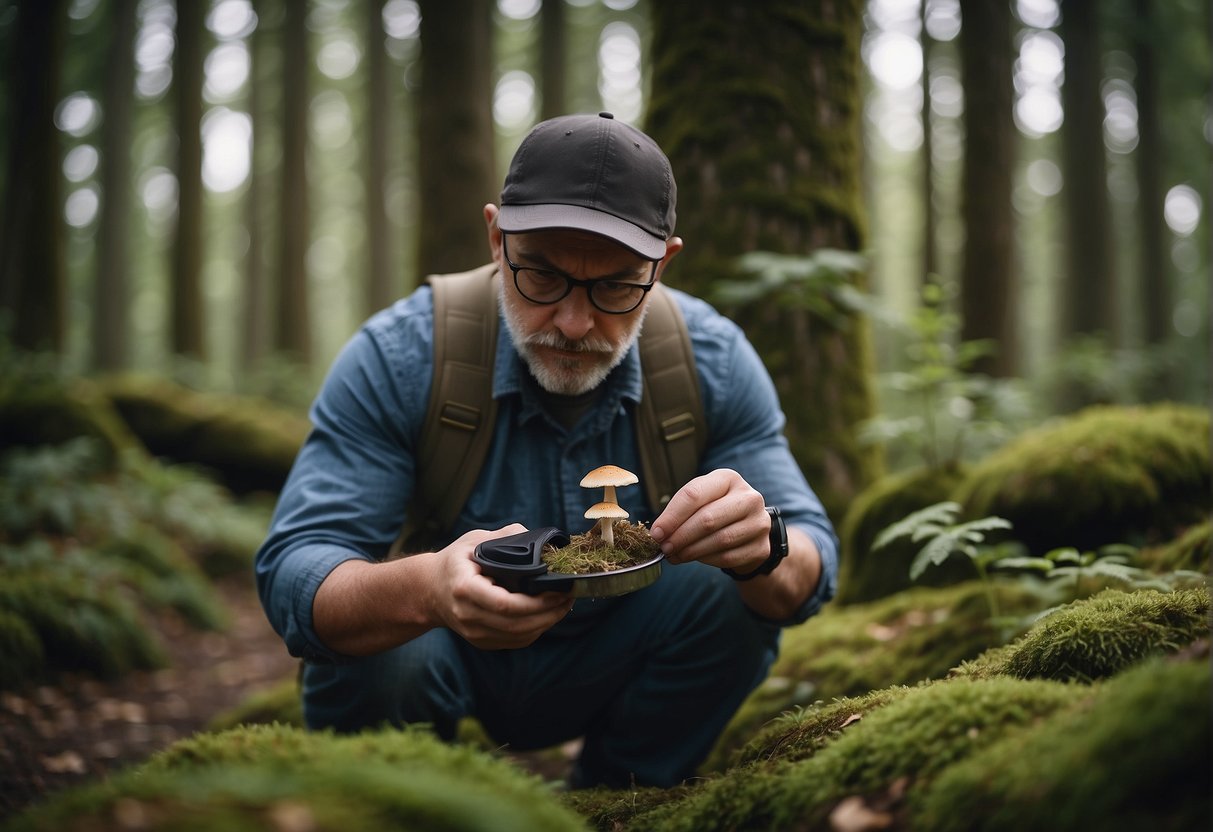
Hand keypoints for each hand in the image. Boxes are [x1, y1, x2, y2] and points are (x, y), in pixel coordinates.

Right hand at [431, 525, 573, 649]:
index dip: (536, 602)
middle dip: (548, 613)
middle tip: (569, 597)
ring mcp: (473, 633)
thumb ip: (507, 537)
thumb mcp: (475, 540)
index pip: (504, 603)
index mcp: (464, 588)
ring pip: (519, 636)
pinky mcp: (481, 642)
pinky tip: (548, 615)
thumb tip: (540, 541)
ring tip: (564, 605)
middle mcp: (467, 615)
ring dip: (547, 622)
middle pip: (516, 624)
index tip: (558, 590)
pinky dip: (536, 630)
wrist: (429, 590)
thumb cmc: (456, 561)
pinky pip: (515, 641)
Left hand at [649, 469, 770, 574]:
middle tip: (665, 547)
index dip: (672, 516)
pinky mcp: (762, 547)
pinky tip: (695, 558)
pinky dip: (706, 560)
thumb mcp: (701, 500)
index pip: (694, 494)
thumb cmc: (717, 510)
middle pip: (708, 519)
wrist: (749, 529)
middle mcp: (749, 498)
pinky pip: (728, 557)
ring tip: (675, 555)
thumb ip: (681, 512)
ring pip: (719, 540)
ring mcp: (759, 523)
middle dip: (681, 536)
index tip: (656, 532)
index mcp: (729, 479)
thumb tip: (659, 533)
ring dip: (691, 551)